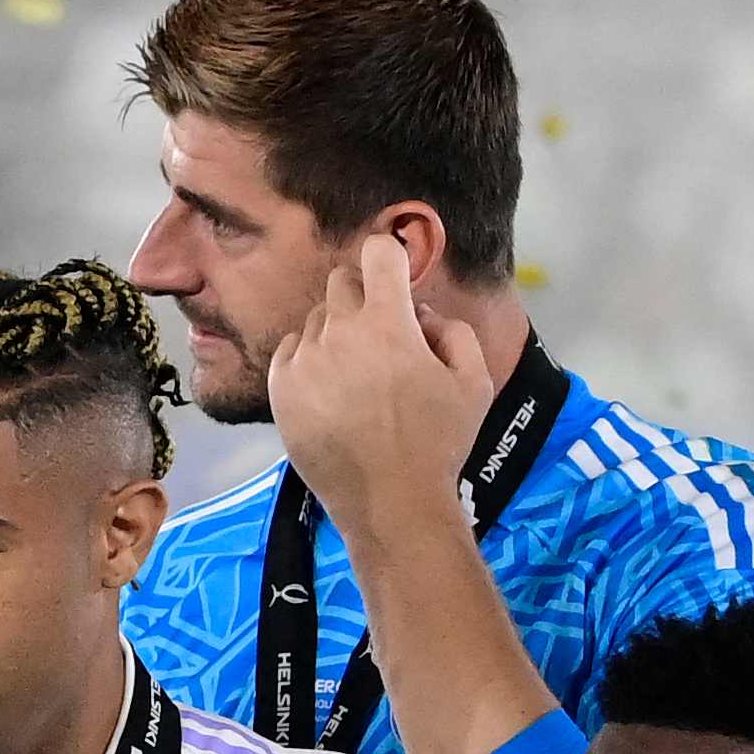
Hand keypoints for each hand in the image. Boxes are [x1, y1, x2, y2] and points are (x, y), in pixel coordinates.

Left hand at [268, 231, 501, 542]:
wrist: (389, 500)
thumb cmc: (438, 441)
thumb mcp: (474, 379)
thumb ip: (452, 330)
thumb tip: (420, 312)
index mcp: (389, 323)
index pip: (377, 253)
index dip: (389, 255)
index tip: (396, 273)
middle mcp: (339, 333)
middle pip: (342, 282)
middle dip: (364, 294)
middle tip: (380, 329)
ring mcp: (303, 362)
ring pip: (316, 319)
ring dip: (336, 329)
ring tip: (357, 368)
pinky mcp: (279, 390)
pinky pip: (290, 350)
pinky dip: (308, 356)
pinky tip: (329, 383)